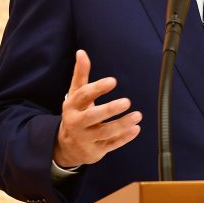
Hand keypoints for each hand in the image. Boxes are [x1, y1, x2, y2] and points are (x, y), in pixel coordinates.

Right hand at [53, 49, 141, 167]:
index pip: (84, 96)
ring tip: (137, 115)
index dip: (98, 88)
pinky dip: (124, 138)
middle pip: (93, 116)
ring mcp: (86, 138)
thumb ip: (80, 74)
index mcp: (72, 106)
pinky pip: (111, 145)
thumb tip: (81, 52)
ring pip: (105, 132)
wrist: (66, 146)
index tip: (113, 81)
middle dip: (110, 109)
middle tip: (127, 101)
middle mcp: (77, 122)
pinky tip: (135, 129)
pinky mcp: (95, 150)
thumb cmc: (76, 112)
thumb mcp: (76, 94)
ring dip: (122, 124)